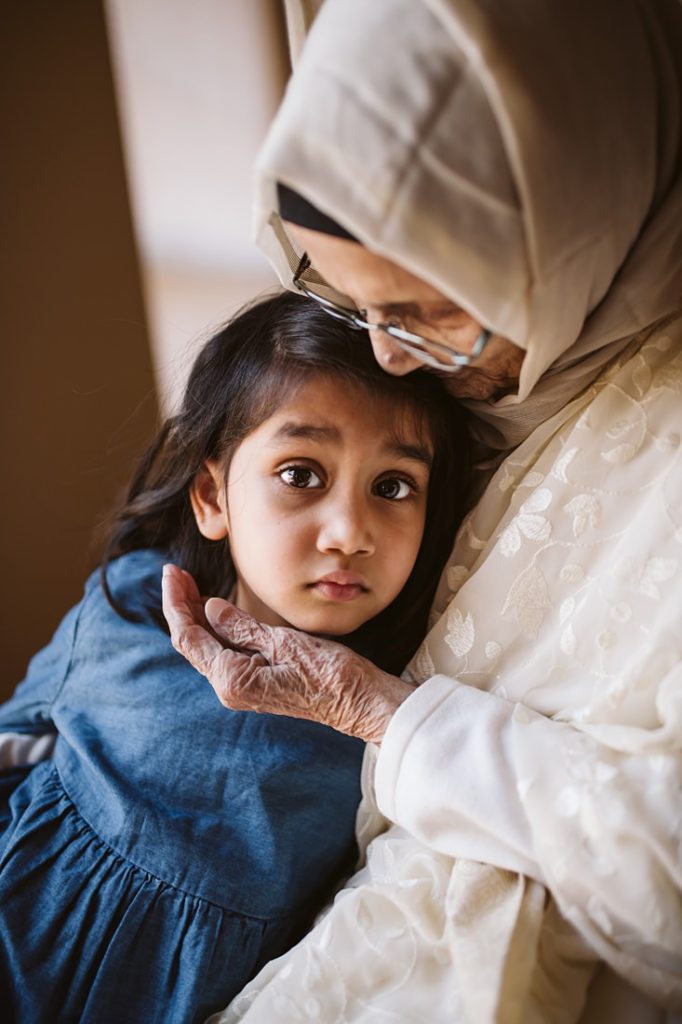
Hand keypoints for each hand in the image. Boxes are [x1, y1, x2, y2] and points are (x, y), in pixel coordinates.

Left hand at [161, 564, 413, 743]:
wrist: (359, 703)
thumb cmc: (329, 674)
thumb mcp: (284, 642)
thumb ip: (242, 626)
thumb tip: (211, 607)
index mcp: (232, 679)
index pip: (188, 636)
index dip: (176, 602)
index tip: (172, 572)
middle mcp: (230, 688)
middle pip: (191, 643)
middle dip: (181, 606)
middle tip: (176, 572)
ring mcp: (242, 688)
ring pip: (206, 648)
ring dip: (195, 616)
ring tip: (189, 584)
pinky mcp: (255, 684)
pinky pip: (224, 653)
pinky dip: (215, 628)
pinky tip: (214, 609)